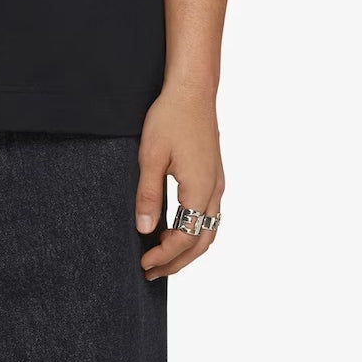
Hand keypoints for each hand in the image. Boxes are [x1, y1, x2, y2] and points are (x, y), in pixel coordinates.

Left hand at [135, 84, 223, 279]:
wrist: (192, 90)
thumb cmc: (170, 118)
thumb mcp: (151, 155)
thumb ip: (148, 194)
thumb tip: (145, 229)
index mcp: (200, 190)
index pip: (185, 238)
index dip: (164, 256)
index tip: (143, 263)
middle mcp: (215, 191)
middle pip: (201, 241)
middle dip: (177, 261)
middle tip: (151, 271)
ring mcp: (218, 183)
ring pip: (208, 230)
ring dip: (187, 248)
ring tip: (163, 257)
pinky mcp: (214, 175)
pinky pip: (209, 215)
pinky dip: (194, 231)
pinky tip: (176, 228)